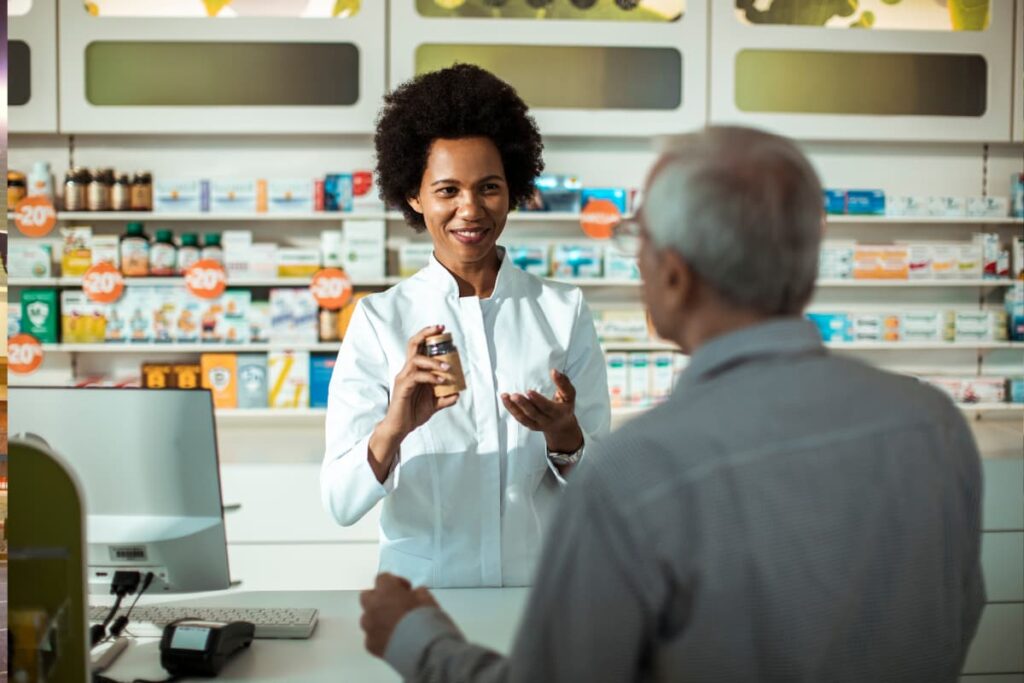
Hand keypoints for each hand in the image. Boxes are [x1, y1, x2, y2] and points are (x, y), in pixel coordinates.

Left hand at [359, 573, 439, 657]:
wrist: (423, 649)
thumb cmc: (426, 620)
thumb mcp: (427, 599)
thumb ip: (416, 593)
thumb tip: (413, 594)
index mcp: (386, 591)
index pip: (382, 578)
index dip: (395, 583)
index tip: (406, 591)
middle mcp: (373, 607)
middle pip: (367, 596)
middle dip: (379, 598)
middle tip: (394, 605)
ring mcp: (369, 627)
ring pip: (367, 618)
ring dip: (377, 618)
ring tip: (394, 626)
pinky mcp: (370, 645)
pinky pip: (371, 637)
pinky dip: (379, 637)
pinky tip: (394, 640)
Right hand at [382, 324, 458, 440]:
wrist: (400, 428)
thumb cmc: (413, 413)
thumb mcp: (434, 405)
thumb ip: (444, 398)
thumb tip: (458, 394)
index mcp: (414, 370)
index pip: (419, 347)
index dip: (428, 336)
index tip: (442, 330)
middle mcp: (407, 370)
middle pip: (413, 344)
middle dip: (426, 334)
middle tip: (440, 329)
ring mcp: (404, 377)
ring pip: (416, 360)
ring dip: (433, 361)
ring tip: (447, 368)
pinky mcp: (402, 387)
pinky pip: (416, 376)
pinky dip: (430, 377)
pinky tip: (440, 381)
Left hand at [501, 369, 582, 452]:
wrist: (562, 426)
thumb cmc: (564, 406)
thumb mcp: (569, 395)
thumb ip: (564, 383)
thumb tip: (554, 371)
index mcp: (558, 412)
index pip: (548, 407)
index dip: (538, 400)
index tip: (529, 391)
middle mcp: (548, 420)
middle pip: (534, 413)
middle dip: (524, 404)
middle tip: (515, 395)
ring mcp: (538, 424)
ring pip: (524, 417)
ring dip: (513, 407)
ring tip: (505, 396)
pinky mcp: (530, 425)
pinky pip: (519, 418)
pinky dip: (511, 409)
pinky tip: (505, 400)